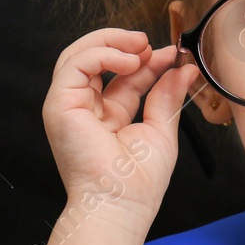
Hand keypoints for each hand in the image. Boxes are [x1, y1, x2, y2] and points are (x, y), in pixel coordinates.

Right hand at [42, 28, 204, 225]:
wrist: (121, 203)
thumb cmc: (139, 182)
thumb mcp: (161, 129)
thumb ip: (167, 96)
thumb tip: (184, 69)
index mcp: (109, 115)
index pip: (125, 76)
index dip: (147, 60)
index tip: (172, 54)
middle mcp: (86, 108)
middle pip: (97, 60)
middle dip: (124, 44)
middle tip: (151, 42)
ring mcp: (70, 105)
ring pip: (80, 55)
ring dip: (112, 41)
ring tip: (141, 45)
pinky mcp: (59, 104)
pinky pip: (76, 63)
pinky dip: (103, 53)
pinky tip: (130, 59)